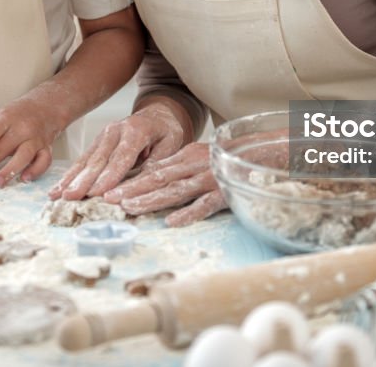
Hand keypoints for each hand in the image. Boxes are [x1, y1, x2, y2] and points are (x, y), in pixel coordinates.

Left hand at [0, 98, 58, 189]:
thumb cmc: (16, 116)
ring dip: (9, 171)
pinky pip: (44, 161)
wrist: (47, 107)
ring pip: (24, 156)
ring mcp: (36, 138)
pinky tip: (24, 179)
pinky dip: (35, 171)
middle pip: (2, 148)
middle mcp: (22, 128)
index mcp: (6, 118)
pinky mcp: (47, 148)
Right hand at [48, 102, 186, 200]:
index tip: (97, 193)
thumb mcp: (171, 144)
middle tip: (70, 197)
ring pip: (86, 160)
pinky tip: (58, 188)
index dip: (109, 176)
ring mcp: (104, 135)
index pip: (122, 157)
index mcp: (137, 131)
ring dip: (71, 179)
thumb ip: (157, 163)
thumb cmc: (165, 131)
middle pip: (99, 159)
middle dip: (83, 181)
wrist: (156, 113)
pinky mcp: (97, 142)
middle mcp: (116, 131)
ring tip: (57, 195)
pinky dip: (70, 175)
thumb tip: (141, 184)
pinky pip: (83, 160)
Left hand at [101, 143, 227, 226]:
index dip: (131, 181)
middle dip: (132, 189)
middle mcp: (195, 165)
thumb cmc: (230, 158)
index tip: (109, 190)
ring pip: (176, 190)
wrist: (265, 153)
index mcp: (188, 156)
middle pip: (159, 178)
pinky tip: (172, 222)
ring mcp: (210, 179)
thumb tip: (152, 179)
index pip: (154, 170)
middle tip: (109, 199)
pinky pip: (205, 204)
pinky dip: (189, 213)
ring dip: (152, 200)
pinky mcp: (225, 193)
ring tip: (131, 208)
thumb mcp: (202, 157)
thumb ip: (179, 168)